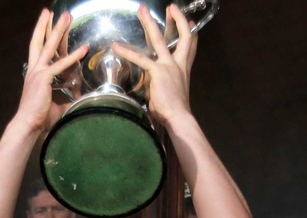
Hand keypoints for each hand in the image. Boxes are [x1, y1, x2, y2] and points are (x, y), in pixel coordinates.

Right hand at [15, 10, 88, 132]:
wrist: (28, 124)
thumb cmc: (39, 118)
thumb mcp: (56, 106)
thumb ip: (65, 101)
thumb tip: (78, 103)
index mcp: (34, 74)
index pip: (38, 50)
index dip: (42, 36)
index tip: (46, 23)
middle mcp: (34, 70)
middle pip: (39, 41)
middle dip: (46, 25)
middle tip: (50, 11)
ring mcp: (37, 72)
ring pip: (48, 46)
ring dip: (58, 30)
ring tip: (66, 16)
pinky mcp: (44, 78)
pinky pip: (61, 65)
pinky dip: (74, 57)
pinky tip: (84, 49)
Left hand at [112, 4, 197, 126]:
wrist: (178, 117)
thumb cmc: (173, 111)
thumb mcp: (169, 93)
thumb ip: (160, 84)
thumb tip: (152, 84)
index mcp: (183, 70)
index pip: (190, 47)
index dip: (190, 33)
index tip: (190, 22)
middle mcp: (178, 65)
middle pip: (182, 37)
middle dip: (177, 20)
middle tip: (171, 7)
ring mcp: (169, 66)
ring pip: (159, 39)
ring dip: (149, 23)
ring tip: (141, 10)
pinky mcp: (158, 71)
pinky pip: (141, 58)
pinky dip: (127, 52)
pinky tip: (116, 46)